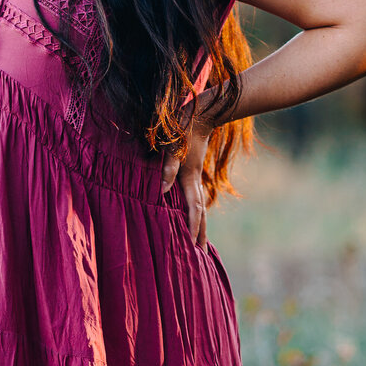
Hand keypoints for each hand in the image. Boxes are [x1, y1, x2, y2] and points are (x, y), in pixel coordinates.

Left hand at [162, 107, 211, 248]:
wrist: (201, 113)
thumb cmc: (182, 127)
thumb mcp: (171, 146)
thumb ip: (167, 168)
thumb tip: (162, 191)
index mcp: (189, 177)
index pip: (194, 208)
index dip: (193, 226)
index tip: (193, 244)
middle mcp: (194, 180)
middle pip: (200, 211)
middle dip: (201, 232)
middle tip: (202, 252)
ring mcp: (195, 175)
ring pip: (199, 205)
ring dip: (200, 223)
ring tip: (200, 239)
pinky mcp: (192, 171)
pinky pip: (194, 196)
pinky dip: (195, 209)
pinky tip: (191, 213)